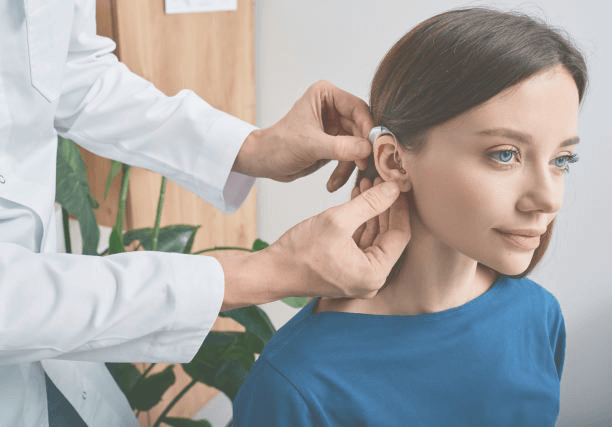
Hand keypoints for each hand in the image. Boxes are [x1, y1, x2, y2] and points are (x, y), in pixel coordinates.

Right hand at [219, 181, 410, 309]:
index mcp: (374, 273)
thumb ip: (370, 203)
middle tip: (382, 180)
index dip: (399, 207)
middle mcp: (371, 279)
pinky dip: (360, 222)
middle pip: (388, 236)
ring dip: (371, 212)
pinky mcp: (347, 271)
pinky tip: (358, 199)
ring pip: (374, 237)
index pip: (399, 234)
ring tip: (368, 184)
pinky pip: (361, 243)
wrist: (272, 271)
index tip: (398, 185)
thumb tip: (394, 188)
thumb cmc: (299, 252)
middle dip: (384, 206)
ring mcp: (359, 277)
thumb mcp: (338, 220)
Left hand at [232, 81, 373, 191]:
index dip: (368, 128)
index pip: (358, 108)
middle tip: (365, 167)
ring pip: (358, 145)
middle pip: (362, 128)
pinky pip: (350, 157)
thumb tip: (367, 149)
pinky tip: (332, 184)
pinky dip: (344, 171)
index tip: (374, 148)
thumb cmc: (278, 146)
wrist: (264, 162)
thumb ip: (340, 147)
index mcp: (326, 95)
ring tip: (341, 180)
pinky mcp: (335, 143)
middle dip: (362, 150)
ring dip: (352, 164)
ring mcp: (335, 126)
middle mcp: (333, 107)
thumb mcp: (310, 146)